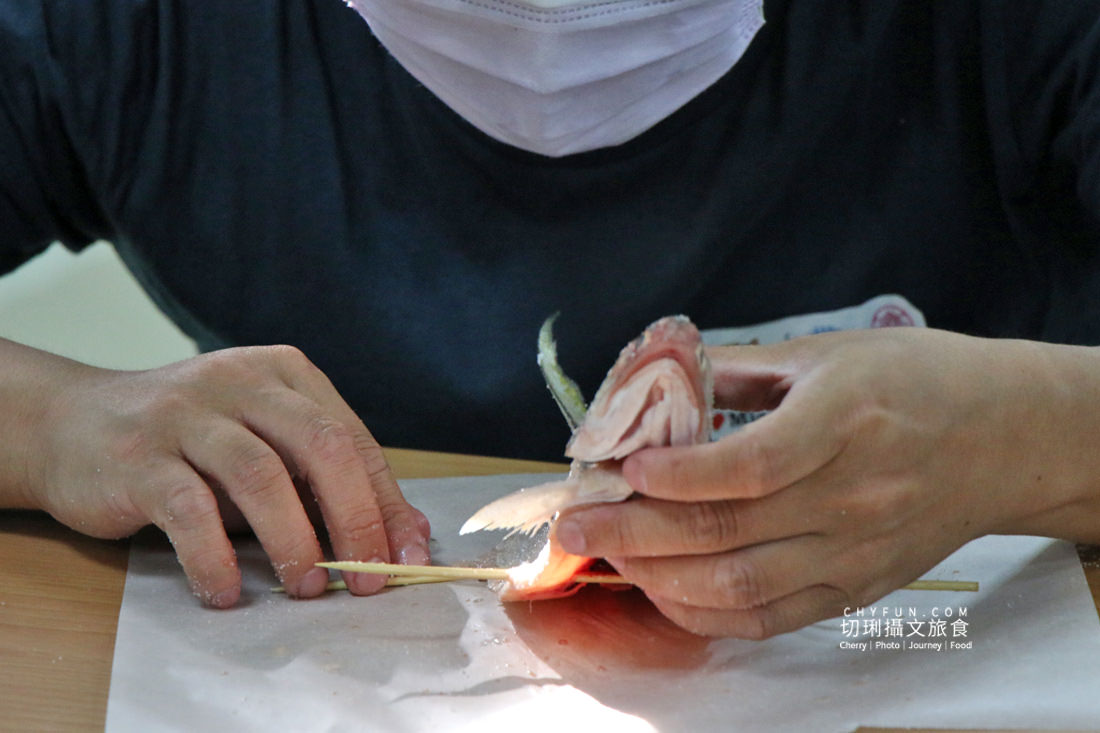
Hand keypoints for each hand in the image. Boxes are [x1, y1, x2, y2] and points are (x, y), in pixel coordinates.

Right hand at [16, 344, 429, 606]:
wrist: (73, 423)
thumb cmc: (192, 445)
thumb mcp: (268, 450)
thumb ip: (331, 485)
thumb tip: (407, 536)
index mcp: (286, 374)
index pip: (352, 439)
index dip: (385, 503)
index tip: (405, 558)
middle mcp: (241, 382)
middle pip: (320, 447)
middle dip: (355, 518)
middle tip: (366, 579)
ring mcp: (186, 414)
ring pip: (260, 475)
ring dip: (293, 539)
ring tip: (306, 587)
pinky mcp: (138, 455)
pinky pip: (188, 509)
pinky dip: (215, 557)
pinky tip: (228, 592)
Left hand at [554, 328, 1099, 637]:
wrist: (1003, 438)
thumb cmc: (913, 381)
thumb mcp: (826, 353)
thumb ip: (736, 371)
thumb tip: (653, 386)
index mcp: (845, 421)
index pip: (750, 465)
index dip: (677, 474)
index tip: (621, 468)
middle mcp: (852, 496)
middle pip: (728, 531)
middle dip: (636, 533)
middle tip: (575, 526)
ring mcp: (856, 552)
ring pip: (741, 584)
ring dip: (660, 578)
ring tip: (607, 558)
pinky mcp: (857, 588)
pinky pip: (772, 617)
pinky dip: (708, 613)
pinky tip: (664, 592)